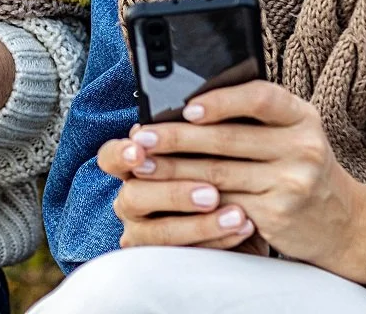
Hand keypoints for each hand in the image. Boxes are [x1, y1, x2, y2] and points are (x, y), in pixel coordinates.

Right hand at [98, 130, 263, 253]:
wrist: (255, 213)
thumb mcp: (216, 146)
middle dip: (173, 193)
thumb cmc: (229, 170)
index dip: (121, 153)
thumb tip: (202, 105)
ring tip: (237, 214)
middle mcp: (133, 198)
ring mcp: (145, 232)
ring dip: (198, 223)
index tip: (140, 150)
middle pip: (133, 195)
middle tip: (210, 192)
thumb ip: (202, 130)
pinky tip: (243, 227)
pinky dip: (214, 240)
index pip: (110, 157)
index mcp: (136, 165)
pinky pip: (183, 254)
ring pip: (155, 232)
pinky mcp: (167, 259)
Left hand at [121, 82, 365, 282]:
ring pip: (219, 174)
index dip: (221, 101)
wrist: (345, 222)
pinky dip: (192, 199)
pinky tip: (169, 194)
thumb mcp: (292, 132)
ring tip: (143, 163)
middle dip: (177, 138)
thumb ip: (254, 114)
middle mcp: (302, 148)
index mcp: (302, 117)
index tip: (186, 107)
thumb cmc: (302, 166)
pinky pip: (225, 204)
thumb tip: (187, 102)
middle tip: (142, 136)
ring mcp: (291, 183)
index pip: (261, 97)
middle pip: (228, 139)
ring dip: (174, 169)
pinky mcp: (277, 215)